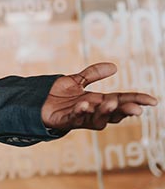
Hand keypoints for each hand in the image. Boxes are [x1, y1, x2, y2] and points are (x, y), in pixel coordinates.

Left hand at [41, 62, 157, 131]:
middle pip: (113, 113)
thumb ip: (92, 74)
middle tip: (136, 108)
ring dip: (105, 111)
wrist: (35, 102)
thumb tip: (114, 67)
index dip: (136, 100)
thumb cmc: (57, 95)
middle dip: (124, 110)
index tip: (153, 101)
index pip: (122, 101)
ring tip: (110, 102)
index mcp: (98, 102)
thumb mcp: (76, 81)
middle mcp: (92, 112)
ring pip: (98, 119)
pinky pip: (75, 119)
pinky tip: (84, 105)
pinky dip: (81, 113)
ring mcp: (80, 118)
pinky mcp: (65, 121)